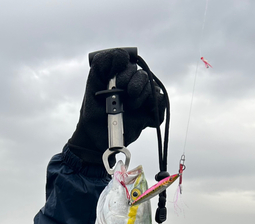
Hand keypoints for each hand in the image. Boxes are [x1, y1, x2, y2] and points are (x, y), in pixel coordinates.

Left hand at [68, 48, 165, 163]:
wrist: (95, 135)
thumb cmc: (93, 108)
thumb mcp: (93, 81)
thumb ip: (104, 62)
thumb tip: (124, 57)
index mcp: (122, 74)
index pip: (131, 62)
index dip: (125, 70)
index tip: (115, 81)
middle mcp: (134, 84)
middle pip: (143, 74)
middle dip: (132, 83)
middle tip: (123, 94)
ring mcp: (143, 99)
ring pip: (152, 88)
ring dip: (141, 96)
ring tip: (130, 106)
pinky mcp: (150, 113)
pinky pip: (161, 102)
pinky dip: (155, 105)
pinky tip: (143, 110)